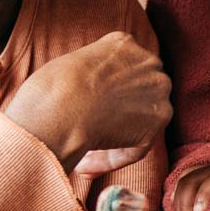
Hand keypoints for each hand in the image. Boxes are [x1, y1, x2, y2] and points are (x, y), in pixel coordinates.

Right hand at [0, 32, 169, 171]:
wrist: (60, 108)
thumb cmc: (50, 91)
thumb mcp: (68, 68)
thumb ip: (88, 78)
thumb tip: (90, 104)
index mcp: (122, 43)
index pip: (121, 72)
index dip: (102, 98)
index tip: (83, 115)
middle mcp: (147, 62)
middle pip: (137, 94)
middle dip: (115, 116)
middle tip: (86, 136)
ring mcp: (157, 89)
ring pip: (140, 121)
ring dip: (116, 141)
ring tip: (83, 158)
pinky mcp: (159, 118)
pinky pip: (137, 146)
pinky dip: (114, 159)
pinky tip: (86, 167)